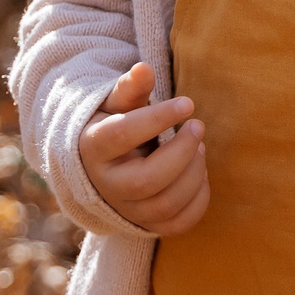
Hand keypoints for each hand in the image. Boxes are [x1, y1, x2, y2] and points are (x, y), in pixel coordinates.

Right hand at [78, 62, 209, 234]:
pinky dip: (199, 200)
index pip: (122, 135)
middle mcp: (106, 186)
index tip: (188, 103)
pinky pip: (178, 224)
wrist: (105, 165)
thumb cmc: (115, 124)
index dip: (157, 119)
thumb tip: (144, 68)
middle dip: (181, 152)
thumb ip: (130, 88)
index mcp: (93, 148)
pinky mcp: (146, 226)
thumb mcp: (116, 103)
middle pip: (147, 181)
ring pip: (164, 205)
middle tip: (198, 126)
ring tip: (199, 147)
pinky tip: (201, 173)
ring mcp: (126, 210)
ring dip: (193, 174)